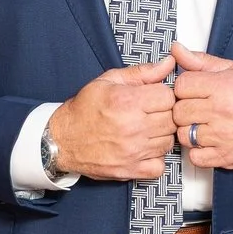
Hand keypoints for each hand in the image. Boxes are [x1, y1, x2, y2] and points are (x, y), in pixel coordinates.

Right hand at [48, 57, 175, 180]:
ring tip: (145, 130)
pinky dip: (155, 159)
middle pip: (171, 120)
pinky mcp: (130, 170)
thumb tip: (169, 63)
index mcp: (126, 102)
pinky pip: (159, 166)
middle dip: (163, 115)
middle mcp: (132, 127)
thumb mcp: (108, 81)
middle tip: (149, 114)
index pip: (168, 97)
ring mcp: (132, 152)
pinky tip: (144, 149)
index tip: (153, 98)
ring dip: (160, 136)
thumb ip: (142, 72)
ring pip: (168, 142)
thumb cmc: (83, 109)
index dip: (162, 95)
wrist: (61, 140)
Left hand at [170, 43, 232, 171]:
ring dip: (189, 130)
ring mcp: (224, 137)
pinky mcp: (225, 157)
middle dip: (184, 108)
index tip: (193, 90)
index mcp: (225, 87)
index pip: (181, 85)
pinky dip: (197, 150)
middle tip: (197, 107)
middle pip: (179, 111)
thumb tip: (176, 50)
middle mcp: (223, 112)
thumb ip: (202, 61)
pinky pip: (194, 157)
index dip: (184, 87)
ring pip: (183, 134)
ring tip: (203, 124)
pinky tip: (207, 140)